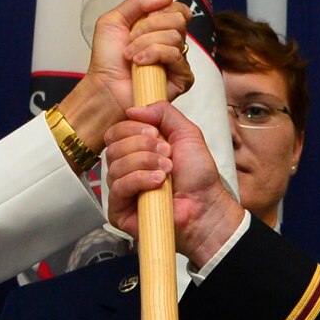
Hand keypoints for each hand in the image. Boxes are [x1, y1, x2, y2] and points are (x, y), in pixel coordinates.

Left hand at [55, 0, 195, 147]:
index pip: (178, 9)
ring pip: (174, 36)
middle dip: (149, 26)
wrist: (104, 87)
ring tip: (131, 56)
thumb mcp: (114, 20)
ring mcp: (179, 61)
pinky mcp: (182, 78)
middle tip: (131, 39)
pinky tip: (140, 65)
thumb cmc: (106, 59)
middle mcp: (173, 43)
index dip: (162, 9)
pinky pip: (176, 55)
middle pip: (178, 19)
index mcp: (161, 28)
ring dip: (145, 43)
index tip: (141, 18)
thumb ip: (137, 1)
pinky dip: (154, 55)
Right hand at [104, 102, 244, 264]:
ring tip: (167, 171)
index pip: (116, 130)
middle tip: (167, 155)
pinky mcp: (119, 210)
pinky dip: (140, 180)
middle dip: (143, 146)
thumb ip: (163, 112)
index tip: (156, 134)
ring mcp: (121, 189)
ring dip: (145, 163)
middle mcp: (126, 167)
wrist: (206, 205)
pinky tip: (158, 183)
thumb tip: (132, 109)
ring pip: (115, 165)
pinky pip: (118, 187)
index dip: (133, 128)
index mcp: (136, 149)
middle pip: (113, 145)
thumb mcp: (186, 133)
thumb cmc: (198, 175)